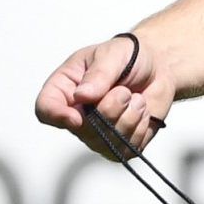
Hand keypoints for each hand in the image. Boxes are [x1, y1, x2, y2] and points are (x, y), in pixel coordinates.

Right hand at [35, 33, 172, 156]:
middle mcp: (77, 114)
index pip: (46, 109)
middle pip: (81, 130)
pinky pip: (126, 149)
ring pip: (106, 142)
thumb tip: (82, 95)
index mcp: (65, 88)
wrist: (158, 68)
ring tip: (136, 99)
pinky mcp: (119, 144)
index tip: (77, 116)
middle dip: (109, 110)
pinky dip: (140, 128)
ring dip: (129, 118)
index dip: (56, 116)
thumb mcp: (112, 54)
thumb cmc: (129, 57)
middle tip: (124, 91)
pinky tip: (141, 111)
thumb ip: (98, 74)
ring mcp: (97, 133)